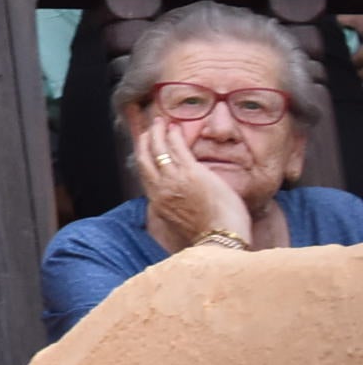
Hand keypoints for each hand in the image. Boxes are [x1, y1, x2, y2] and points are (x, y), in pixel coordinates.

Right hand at [131, 111, 250, 246]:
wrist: (221, 241)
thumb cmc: (210, 237)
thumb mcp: (183, 223)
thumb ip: (175, 207)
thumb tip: (179, 201)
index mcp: (158, 202)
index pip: (144, 172)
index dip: (142, 156)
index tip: (144, 147)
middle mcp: (161, 188)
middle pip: (145, 157)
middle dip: (145, 140)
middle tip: (147, 129)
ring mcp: (174, 179)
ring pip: (158, 148)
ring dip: (157, 132)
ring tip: (160, 123)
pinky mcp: (191, 172)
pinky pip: (176, 147)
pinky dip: (173, 135)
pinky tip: (174, 127)